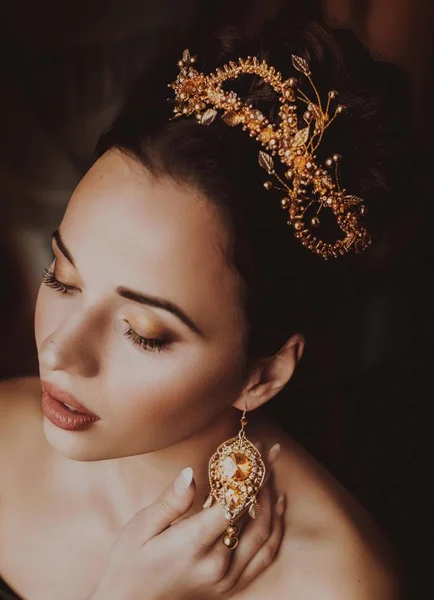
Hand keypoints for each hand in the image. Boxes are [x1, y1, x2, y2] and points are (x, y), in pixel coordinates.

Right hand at [89, 442, 283, 599]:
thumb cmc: (131, 561)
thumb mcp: (141, 527)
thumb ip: (170, 501)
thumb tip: (190, 473)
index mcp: (194, 545)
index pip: (234, 503)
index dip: (248, 474)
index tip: (255, 449)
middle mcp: (218, 565)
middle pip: (254, 516)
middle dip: (265, 480)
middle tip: (271, 452)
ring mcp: (227, 579)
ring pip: (265, 535)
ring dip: (273, 501)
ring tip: (274, 471)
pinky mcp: (230, 586)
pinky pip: (264, 556)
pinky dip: (275, 530)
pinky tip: (277, 507)